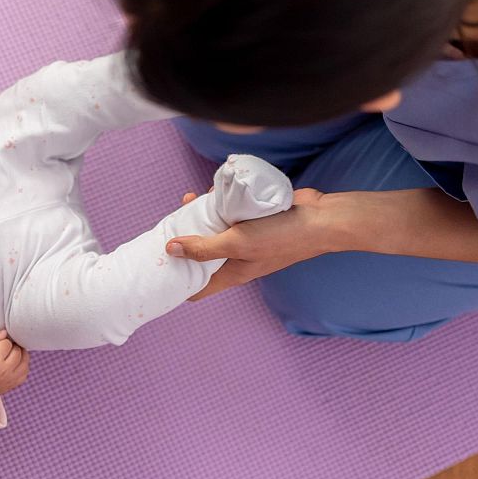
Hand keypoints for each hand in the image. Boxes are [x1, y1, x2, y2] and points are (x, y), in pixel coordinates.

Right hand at [0, 330, 29, 396]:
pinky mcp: (13, 384)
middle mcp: (4, 370)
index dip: (1, 341)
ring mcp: (10, 379)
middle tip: (1, 350)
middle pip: (18, 351)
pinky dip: (22, 366)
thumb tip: (5, 333)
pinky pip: (25, 372)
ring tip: (9, 355)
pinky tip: (13, 364)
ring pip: (25, 360)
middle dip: (11, 347)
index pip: (7, 342)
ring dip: (19, 355)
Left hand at [168, 187, 333, 300]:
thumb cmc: (281, 237)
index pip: (196, 289)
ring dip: (200, 216)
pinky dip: (219, 203)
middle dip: (183, 241)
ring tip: (190, 199)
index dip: (176, 283)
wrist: (320, 218)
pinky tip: (213, 189)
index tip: (157, 269)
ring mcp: (245, 239)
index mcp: (231, 274)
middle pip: (200, 255)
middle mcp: (235, 259)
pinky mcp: (253, 221)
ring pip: (213, 230)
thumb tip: (169, 249)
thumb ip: (203, 247)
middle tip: (169, 223)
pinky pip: (228, 214)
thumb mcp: (237, 243)